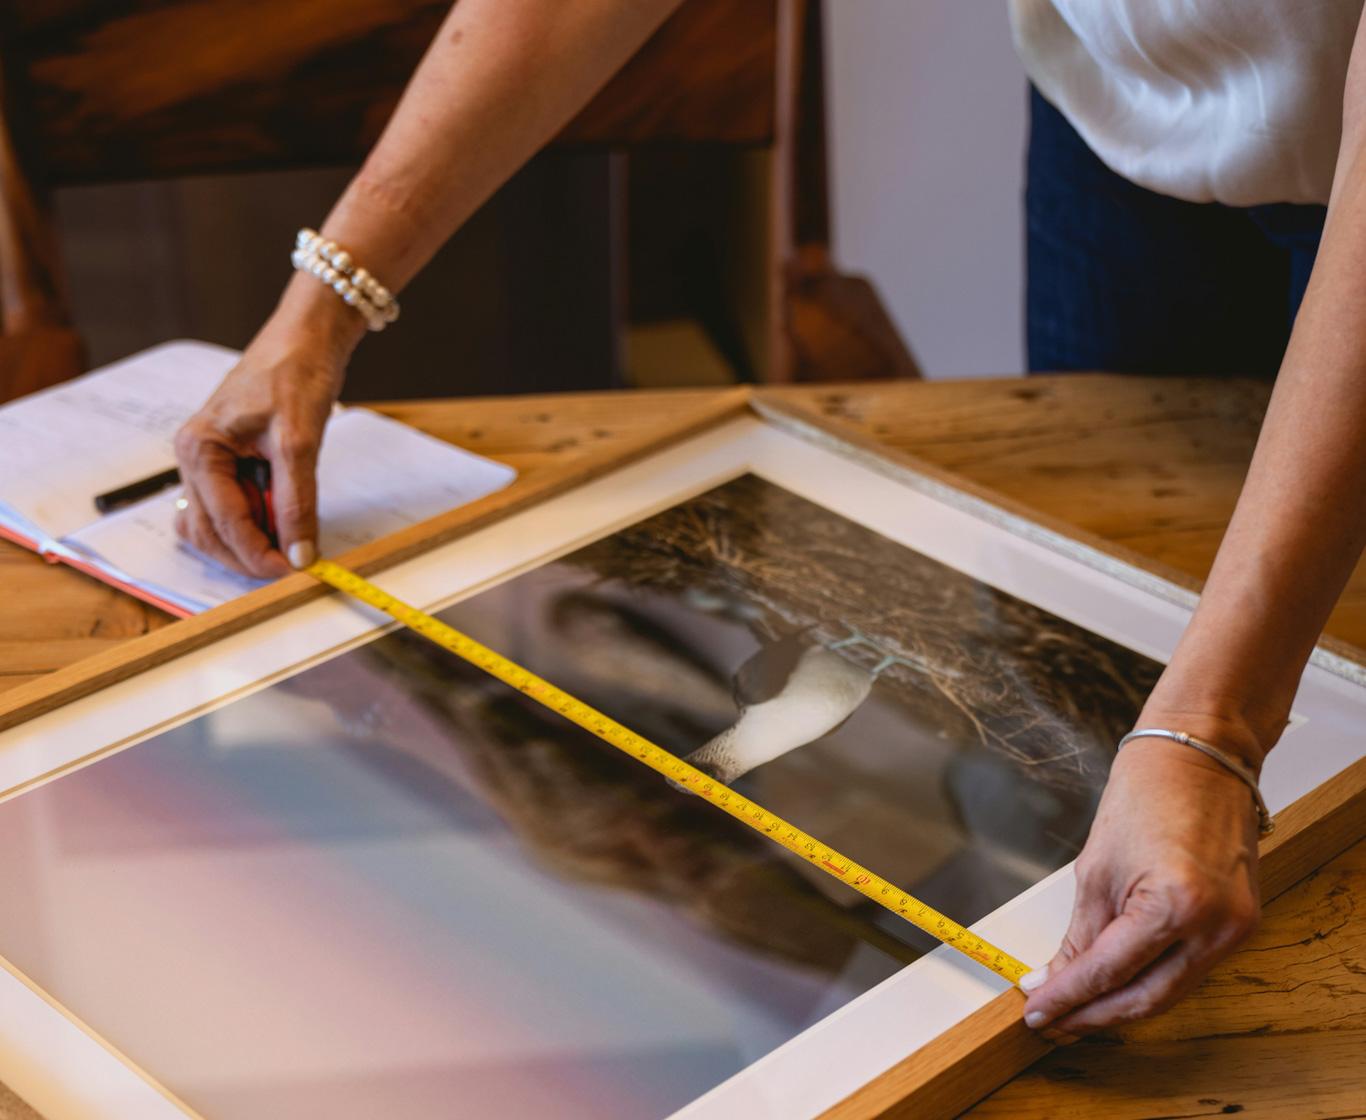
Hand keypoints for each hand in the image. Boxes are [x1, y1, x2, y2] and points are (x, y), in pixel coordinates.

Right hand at [174, 300, 352, 577]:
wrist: (306, 339)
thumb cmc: (295, 374)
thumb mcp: (300, 442)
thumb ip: (296, 501)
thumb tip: (300, 553)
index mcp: (199, 448)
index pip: (222, 521)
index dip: (256, 552)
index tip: (291, 571)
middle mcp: (195, 458)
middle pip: (210, 531)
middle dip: (248, 554)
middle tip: (291, 568)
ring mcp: (209, 463)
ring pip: (217, 525)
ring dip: (249, 543)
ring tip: (290, 544)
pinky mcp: (229, 464)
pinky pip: (232, 508)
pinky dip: (254, 524)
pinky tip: (282, 525)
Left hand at [1020, 734, 1261, 1040]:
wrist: (1199, 755)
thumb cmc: (1147, 793)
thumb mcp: (1096, 869)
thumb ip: (1080, 935)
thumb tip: (1054, 979)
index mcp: (1174, 906)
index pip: (1109, 972)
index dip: (1068, 997)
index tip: (1036, 1012)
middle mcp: (1215, 927)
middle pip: (1146, 998)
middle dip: (1093, 1014)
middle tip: (1052, 1022)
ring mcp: (1236, 930)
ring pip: (1170, 992)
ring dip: (1121, 1004)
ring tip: (1075, 1010)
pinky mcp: (1242, 925)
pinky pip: (1190, 970)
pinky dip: (1151, 981)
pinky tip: (1116, 985)